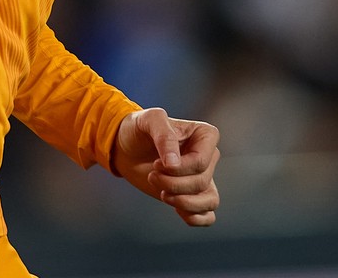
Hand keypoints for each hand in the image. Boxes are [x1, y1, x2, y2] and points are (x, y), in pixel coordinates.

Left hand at [113, 107, 220, 226]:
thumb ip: (164, 136)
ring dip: (183, 203)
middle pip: (201, 182)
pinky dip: (194, 218)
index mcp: (206, 135)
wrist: (127, 148)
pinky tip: (175, 209)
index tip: (156, 163)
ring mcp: (203, 177)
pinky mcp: (194, 195)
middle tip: (152, 175)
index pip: (201, 162)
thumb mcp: (149, 121)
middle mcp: (209, 157)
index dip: (178, 169)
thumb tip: (174, 164)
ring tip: (162, 193)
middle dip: (172, 184)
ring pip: (209, 201)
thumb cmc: (140, 129)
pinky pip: (208, 215)